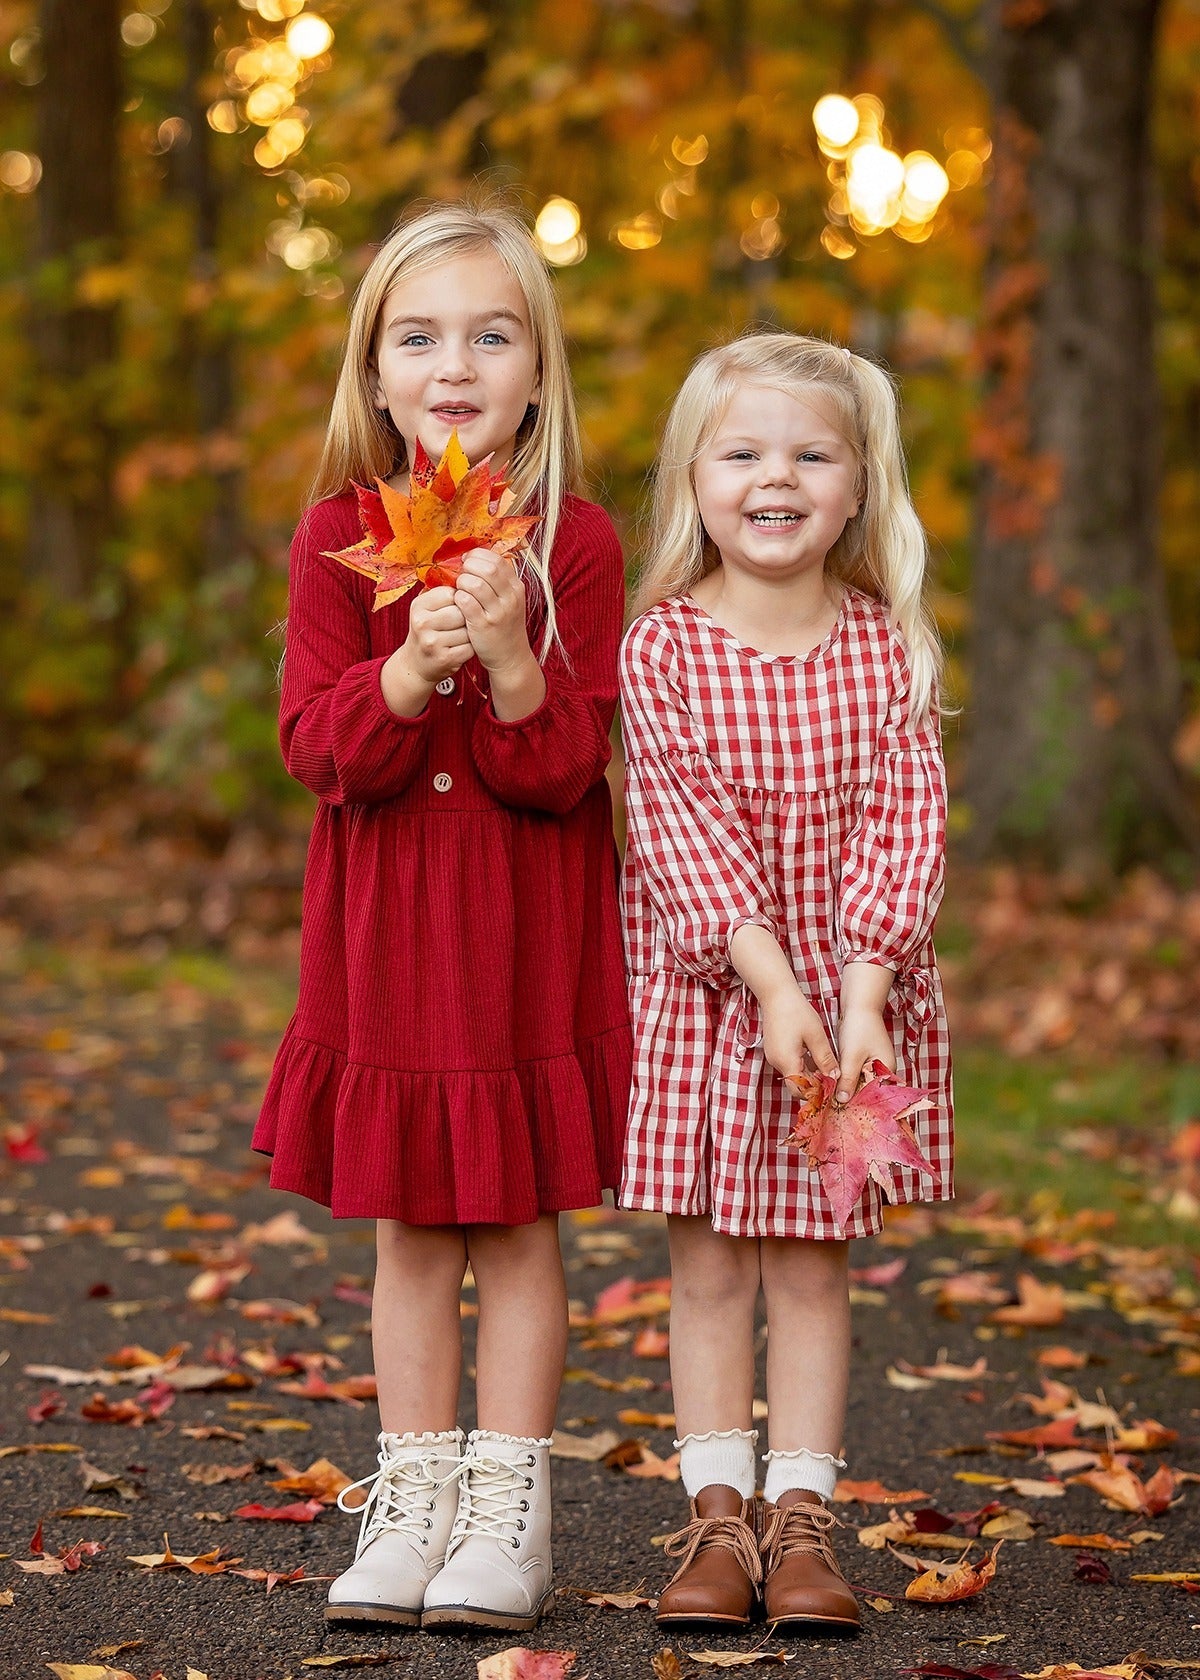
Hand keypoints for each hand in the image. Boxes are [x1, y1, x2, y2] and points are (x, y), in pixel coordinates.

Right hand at [380, 587, 471, 713]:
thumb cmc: (428, 630)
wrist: (417, 663)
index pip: (451, 593)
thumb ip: (441, 591)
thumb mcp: (426, 608)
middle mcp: (422, 623)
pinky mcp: (445, 659)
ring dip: (470, 632)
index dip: (461, 599)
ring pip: (467, 630)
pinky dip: (471, 647)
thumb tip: (467, 569)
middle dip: (467, 616)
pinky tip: (463, 646)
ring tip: (462, 634)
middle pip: (461, 611)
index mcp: (419, 605)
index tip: (458, 606)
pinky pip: (470, 647)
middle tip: (462, 623)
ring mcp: (433, 642)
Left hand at [453, 548, 531, 673]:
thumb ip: (496, 581)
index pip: (497, 560)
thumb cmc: (503, 625)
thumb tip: (473, 559)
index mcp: (516, 587)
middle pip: (487, 568)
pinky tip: (458, 603)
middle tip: (461, 574)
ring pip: (475, 584)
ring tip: (460, 590)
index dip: (478, 556)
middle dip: (469, 567)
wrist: (510, 657)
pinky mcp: (484, 625)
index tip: (467, 562)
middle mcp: (511, 598)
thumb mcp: (507, 600)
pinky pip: (466, 602)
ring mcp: (499, 612)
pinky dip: (458, 598)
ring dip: (462, 583)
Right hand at [760, 986, 839, 1084]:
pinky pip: (790, 1064)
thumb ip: (825, 1059)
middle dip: (814, 1085)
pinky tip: (815, 1058)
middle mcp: (777, 1062)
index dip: (815, 1093)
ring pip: (794, 1074)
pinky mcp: (775, 1050)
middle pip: (796, 1084)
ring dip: (809, 1074)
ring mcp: (774, 1056)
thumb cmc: (796, 1012)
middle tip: (832, 1079)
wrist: (776, 994)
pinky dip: (803, 1065)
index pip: (800, 1090)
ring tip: (827, 1069)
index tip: (831, 1089)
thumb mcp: (816, 1036)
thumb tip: (835, 1077)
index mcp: (787, 1061)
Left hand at [834, 1005, 894, 1104]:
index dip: (860, 1106)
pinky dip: (846, 1080)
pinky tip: (834, 1086)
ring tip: (832, 1102)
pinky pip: (856, 1074)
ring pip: (860, 1083)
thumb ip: (847, 1080)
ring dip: (848, 1090)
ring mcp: (874, 1063)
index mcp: (887, 1070)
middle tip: (834, 1110)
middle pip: (868, 1091)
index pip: (876, 1096)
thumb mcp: (851, 1057)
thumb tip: (842, 1102)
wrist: (859, 1004)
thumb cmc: (859, 1027)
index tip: (844, 1115)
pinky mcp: (864, 1058)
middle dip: (853, 1099)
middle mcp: (884, 1069)